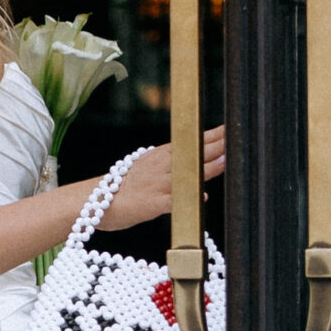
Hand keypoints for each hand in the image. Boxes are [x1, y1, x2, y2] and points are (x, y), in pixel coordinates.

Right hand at [95, 132, 226, 231]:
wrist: (94, 200)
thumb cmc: (121, 188)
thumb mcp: (146, 170)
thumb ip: (170, 170)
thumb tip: (195, 172)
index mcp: (160, 155)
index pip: (190, 141)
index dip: (212, 135)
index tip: (230, 128)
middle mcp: (160, 165)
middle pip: (192, 153)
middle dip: (216, 145)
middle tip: (235, 137)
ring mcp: (157, 183)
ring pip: (187, 173)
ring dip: (208, 167)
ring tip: (226, 160)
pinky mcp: (152, 202)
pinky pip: (174, 200)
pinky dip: (188, 198)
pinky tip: (203, 197)